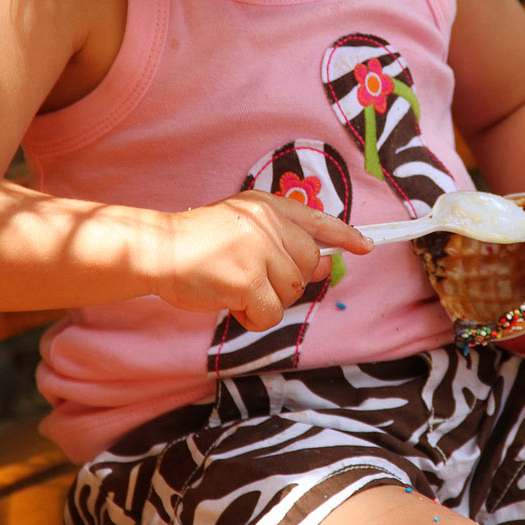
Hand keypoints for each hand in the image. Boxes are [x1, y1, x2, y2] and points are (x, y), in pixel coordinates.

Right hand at [152, 191, 372, 330]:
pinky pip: (270, 313)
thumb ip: (279, 239)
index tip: (365, 246)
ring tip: (236, 289)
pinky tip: (232, 304)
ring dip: (267, 300)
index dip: (345, 235)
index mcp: (267, 206)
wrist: (159, 249)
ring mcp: (259, 251)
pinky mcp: (248, 280)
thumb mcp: (240, 225)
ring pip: (291, 291)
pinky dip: (253, 317)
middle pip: (309, 263)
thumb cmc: (196, 243)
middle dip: (289, 281)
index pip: (318, 219)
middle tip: (256, 283)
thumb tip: (327, 265)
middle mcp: (268, 223)